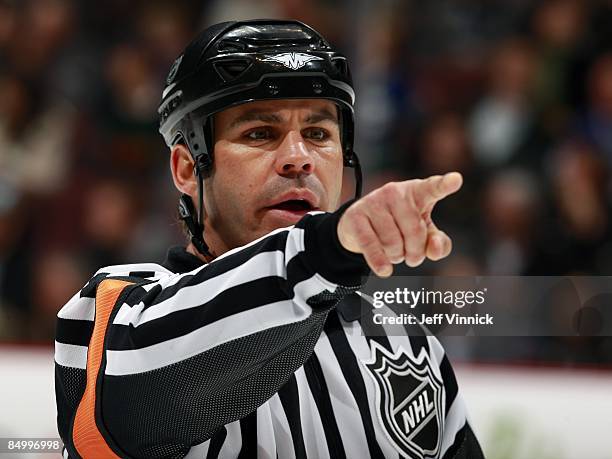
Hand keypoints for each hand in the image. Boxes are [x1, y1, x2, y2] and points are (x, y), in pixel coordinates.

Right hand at [337, 172, 462, 276]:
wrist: (359, 224)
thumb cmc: (399, 226)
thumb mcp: (424, 234)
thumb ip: (439, 244)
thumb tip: (434, 249)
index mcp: (418, 192)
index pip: (433, 187)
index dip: (445, 184)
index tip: (455, 180)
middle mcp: (396, 192)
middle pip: (415, 231)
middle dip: (415, 251)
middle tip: (411, 256)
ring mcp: (374, 201)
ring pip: (393, 241)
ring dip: (396, 255)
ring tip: (393, 251)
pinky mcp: (356, 216)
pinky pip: (371, 244)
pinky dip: (379, 261)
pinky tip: (385, 270)